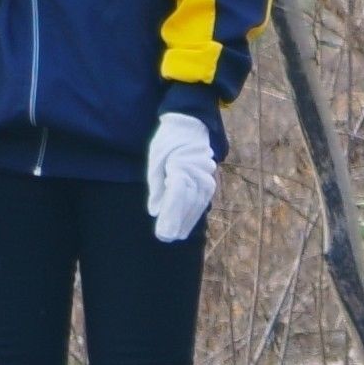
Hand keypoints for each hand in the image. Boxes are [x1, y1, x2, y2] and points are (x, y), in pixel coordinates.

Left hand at [142, 111, 219, 242]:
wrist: (190, 126)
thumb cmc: (168, 142)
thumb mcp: (155, 161)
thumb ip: (156, 187)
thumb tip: (154, 211)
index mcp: (181, 168)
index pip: (176, 199)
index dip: (170, 218)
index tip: (163, 233)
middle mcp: (198, 175)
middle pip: (188, 205)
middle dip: (177, 224)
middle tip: (166, 238)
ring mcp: (206, 178)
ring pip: (198, 204)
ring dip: (187, 221)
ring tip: (177, 235)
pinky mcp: (209, 180)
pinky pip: (203, 200)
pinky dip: (194, 212)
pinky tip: (187, 221)